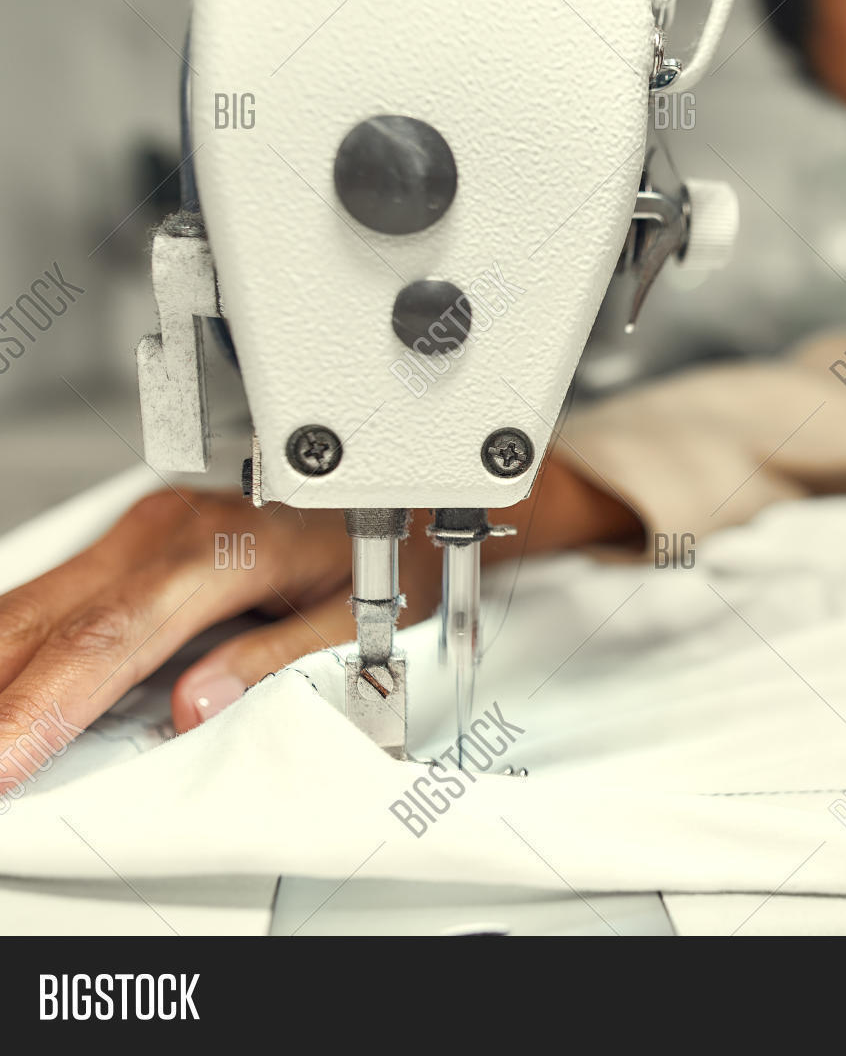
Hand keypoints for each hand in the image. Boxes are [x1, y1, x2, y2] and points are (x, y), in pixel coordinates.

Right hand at [0, 460, 640, 787]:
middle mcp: (171, 529)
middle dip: (1, 693)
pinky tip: (3, 671)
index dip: (47, 705)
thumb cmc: (385, 548)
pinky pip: (55, 590)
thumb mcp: (353, 615)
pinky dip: (15, 637)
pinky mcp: (137, 534)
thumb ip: (271, 659)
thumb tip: (194, 703)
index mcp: (224, 549)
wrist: (403, 490)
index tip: (6, 757)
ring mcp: (147, 526)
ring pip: (38, 600)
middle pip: (53, 621)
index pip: (112, 641)